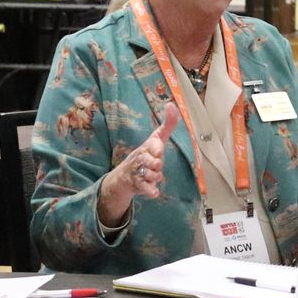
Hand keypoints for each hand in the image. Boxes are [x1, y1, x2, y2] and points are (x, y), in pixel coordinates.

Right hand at [99, 103, 179, 229]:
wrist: (125, 176)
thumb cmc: (146, 155)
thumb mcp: (156, 139)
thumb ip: (167, 124)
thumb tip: (172, 104)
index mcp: (147, 147)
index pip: (152, 145)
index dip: (156, 147)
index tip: (159, 148)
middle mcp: (142, 159)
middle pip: (150, 161)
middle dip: (155, 163)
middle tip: (157, 164)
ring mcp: (140, 172)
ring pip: (150, 174)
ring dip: (155, 176)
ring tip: (154, 176)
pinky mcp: (139, 185)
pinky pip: (145, 188)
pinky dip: (150, 191)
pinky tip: (155, 193)